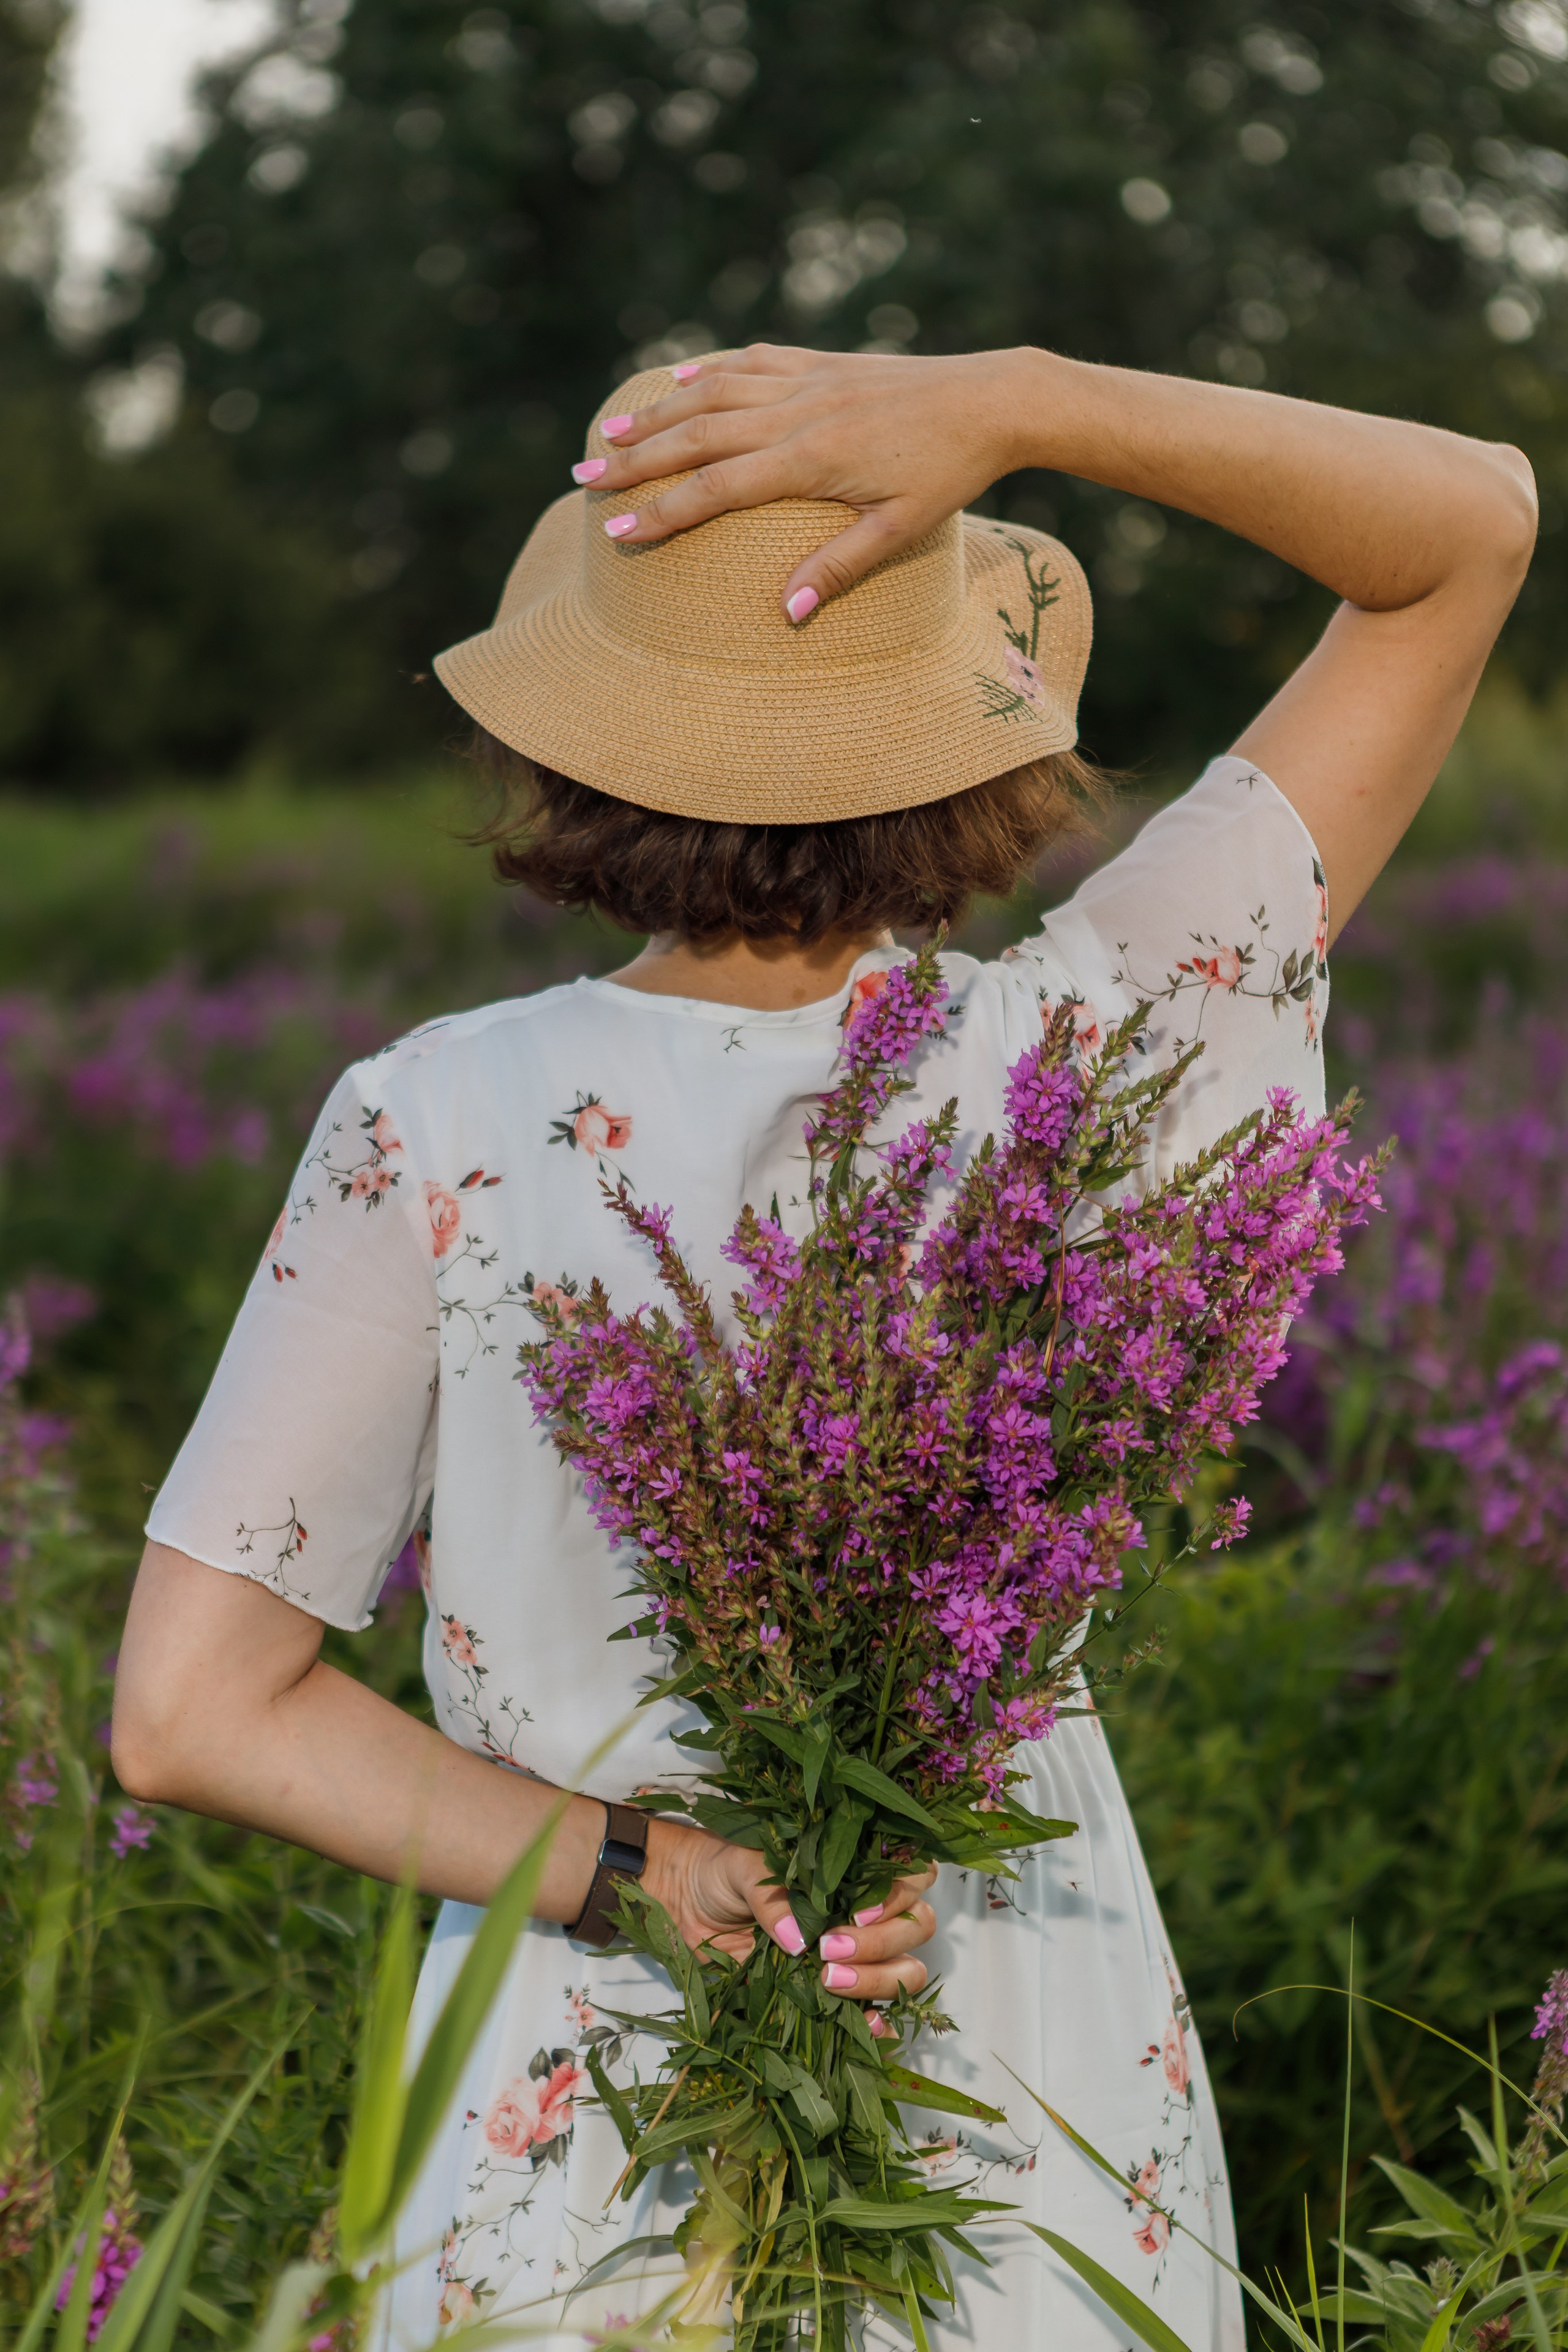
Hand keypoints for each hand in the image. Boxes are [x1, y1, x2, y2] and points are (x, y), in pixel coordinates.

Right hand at [575, 342, 1033, 617]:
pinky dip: (711, 370)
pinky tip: (681, 379)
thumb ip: (840, 568)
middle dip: (634, 459)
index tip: (614, 530)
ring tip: (610, 427)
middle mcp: (796, 413)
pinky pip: (753, 361)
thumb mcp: (901, 531)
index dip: (660, 511)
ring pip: (713, 391)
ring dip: (658, 411)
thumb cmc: (951, 473)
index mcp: (809, 460)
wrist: (994, 397)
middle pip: (695, 435)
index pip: (714, 489)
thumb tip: (787, 612)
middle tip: (582, 476)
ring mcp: (807, 380)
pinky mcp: (823, 360)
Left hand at [645, 1817, 936, 2030]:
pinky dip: (877, 2020)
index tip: (857, 1910)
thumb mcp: (745, 1868)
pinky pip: (877, 2010)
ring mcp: (855, 1952)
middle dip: (882, 1941)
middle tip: (829, 1950)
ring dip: (878, 1980)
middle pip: (916, 1926)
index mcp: (854, 1868)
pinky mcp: (835, 1990)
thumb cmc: (721, 1870)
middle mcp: (864, 1909)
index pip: (912, 1875)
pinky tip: (865, 2024)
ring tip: (827, 1979)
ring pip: (905, 1970)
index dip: (899, 1894)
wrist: (686, 1901)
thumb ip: (774, 1895)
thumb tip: (799, 1940)